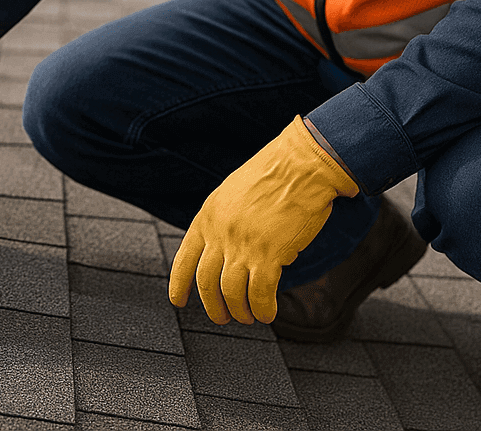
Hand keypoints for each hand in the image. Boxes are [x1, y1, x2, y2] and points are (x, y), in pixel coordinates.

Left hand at [168, 116, 358, 323]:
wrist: (302, 164)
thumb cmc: (275, 174)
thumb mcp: (233, 193)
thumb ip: (224, 221)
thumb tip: (227, 251)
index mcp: (208, 215)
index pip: (185, 258)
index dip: (179, 284)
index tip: (178, 300)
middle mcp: (221, 232)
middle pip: (206, 283)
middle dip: (214, 307)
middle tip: (223, 317)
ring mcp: (243, 244)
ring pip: (232, 293)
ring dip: (241, 312)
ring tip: (250, 317)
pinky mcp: (270, 253)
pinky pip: (260, 294)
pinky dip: (263, 309)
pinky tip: (268, 313)